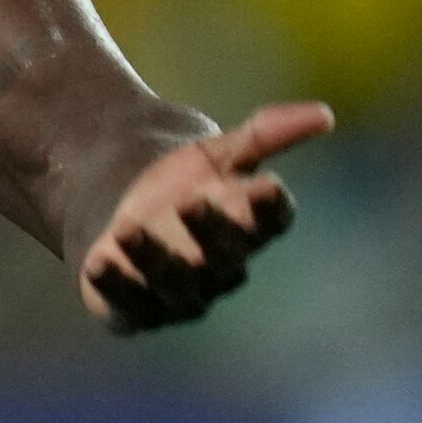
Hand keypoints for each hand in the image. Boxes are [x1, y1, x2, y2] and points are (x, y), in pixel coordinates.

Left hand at [79, 102, 332, 333]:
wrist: (115, 200)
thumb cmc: (178, 179)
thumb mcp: (216, 151)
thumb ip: (265, 134)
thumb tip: (325, 114)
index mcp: (247, 226)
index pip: (272, 223)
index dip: (270, 209)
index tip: (265, 186)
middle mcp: (219, 267)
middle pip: (226, 255)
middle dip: (211, 232)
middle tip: (191, 203)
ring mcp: (180, 292)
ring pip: (177, 285)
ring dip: (155, 260)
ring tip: (127, 229)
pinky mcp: (134, 308)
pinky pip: (129, 305)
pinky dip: (114, 287)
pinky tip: (95, 264)